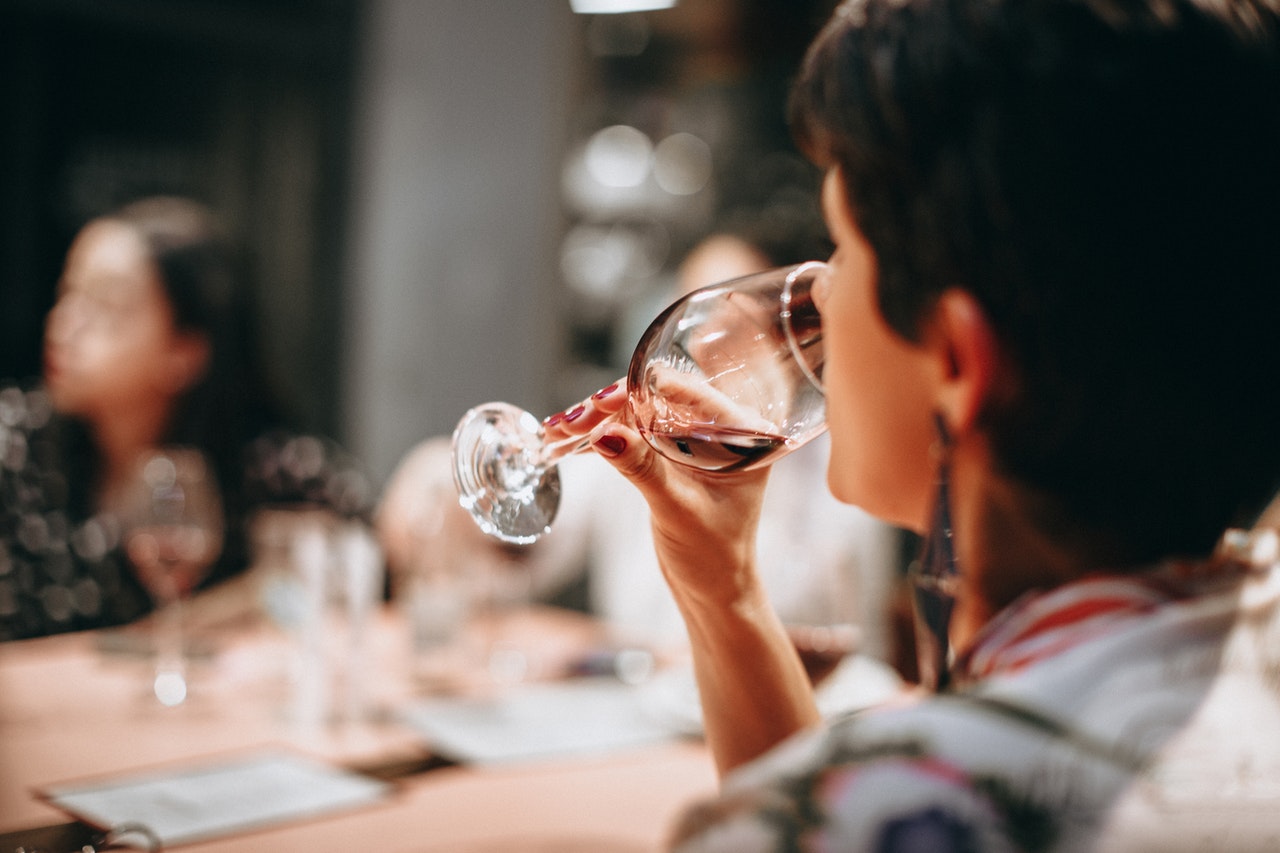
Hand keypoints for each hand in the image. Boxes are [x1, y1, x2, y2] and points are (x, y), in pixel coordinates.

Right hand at [543, 379, 770, 609]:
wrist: (713, 590)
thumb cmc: (712, 555)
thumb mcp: (676, 509)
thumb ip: (643, 469)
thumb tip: (604, 433)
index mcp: (743, 432)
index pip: (689, 392)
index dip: (640, 390)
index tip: (601, 401)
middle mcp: (721, 428)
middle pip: (657, 398)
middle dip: (610, 407)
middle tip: (570, 422)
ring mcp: (694, 441)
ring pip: (640, 413)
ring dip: (598, 420)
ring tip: (557, 430)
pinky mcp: (672, 455)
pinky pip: (635, 433)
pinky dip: (604, 437)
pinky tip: (568, 440)